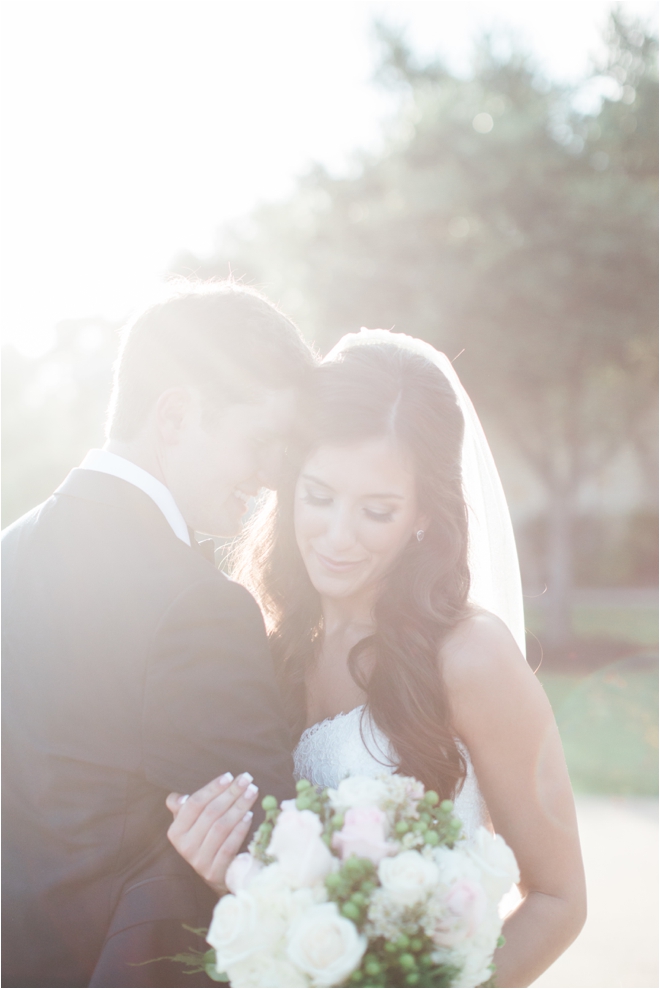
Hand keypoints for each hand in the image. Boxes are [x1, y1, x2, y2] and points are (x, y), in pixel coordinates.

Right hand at [166, 771, 258, 894]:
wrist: (215, 874)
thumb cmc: (204, 838)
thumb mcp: (190, 823)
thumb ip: (183, 808)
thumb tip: (178, 799)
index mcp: (176, 832)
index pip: (194, 804)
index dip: (212, 788)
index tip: (229, 776)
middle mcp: (185, 847)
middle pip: (211, 813)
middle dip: (231, 793)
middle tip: (247, 779)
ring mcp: (200, 861)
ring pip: (221, 827)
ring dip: (239, 806)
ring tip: (252, 792)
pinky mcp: (216, 872)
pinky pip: (230, 846)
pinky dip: (240, 829)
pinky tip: (250, 815)